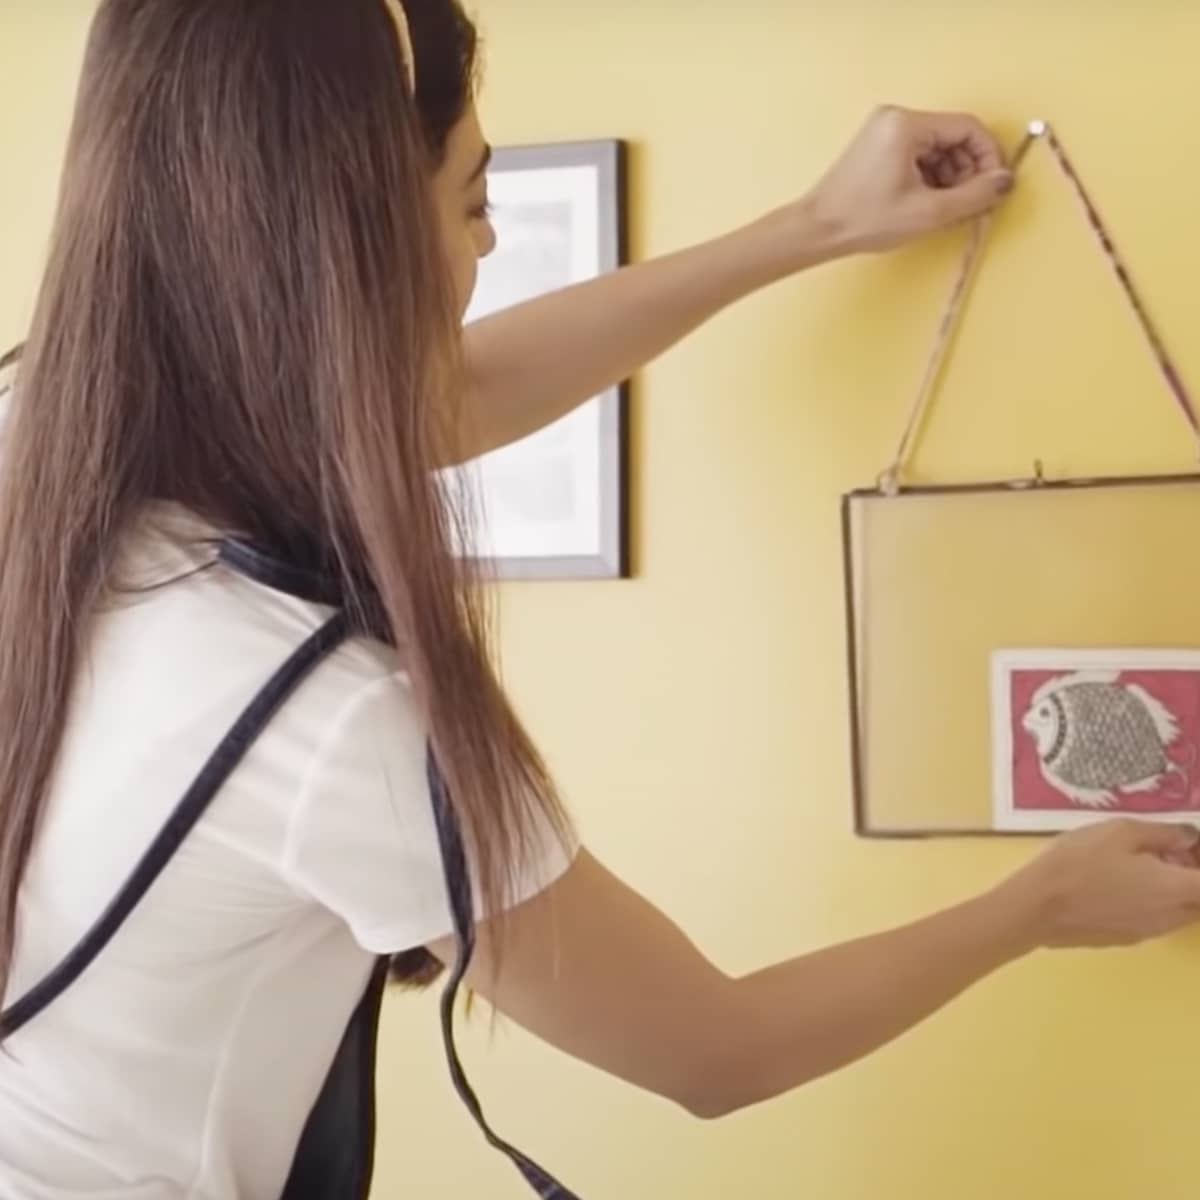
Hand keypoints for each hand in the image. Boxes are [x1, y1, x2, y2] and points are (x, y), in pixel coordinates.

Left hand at [805, 105, 1013, 254]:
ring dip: (950, 177)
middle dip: (967, 170)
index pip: (967, 128)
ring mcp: (883, 131)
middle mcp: (895, 118)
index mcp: (907, 124)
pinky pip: (916, 155)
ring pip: (935, 148)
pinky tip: (929, 203)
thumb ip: (974, 195)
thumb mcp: (929, 212)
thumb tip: (1006, 182)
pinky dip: (929, 177)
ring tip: (948, 209)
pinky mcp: (875, 147)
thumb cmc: (866, 221)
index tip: (995, 186)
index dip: (989, 156)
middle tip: (971, 203)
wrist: (816, 231)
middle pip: (951, 137)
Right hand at [997, 819, 1199, 948]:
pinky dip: (1152, 902)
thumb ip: (1164, 834)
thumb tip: (1189, 839)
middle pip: (1199, 901)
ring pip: (1179, 912)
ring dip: (1174, 891)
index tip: (1187, 848)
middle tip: (1168, 853)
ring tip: (1141, 867)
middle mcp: (1170, 916)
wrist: (1037, 906)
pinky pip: (1155, 919)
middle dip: (1191, 877)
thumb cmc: (1079, 863)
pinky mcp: (1127, 939)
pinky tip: (1119, 885)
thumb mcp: (1119, 832)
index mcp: (1175, 888)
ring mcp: (1149, 931)